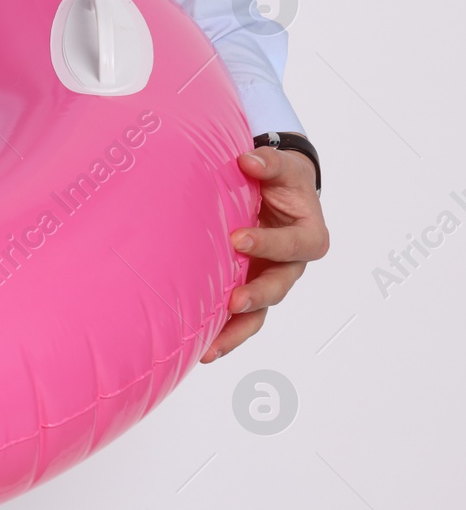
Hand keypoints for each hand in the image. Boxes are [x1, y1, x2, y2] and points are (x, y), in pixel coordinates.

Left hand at [201, 147, 328, 362]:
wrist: (277, 192)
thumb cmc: (282, 181)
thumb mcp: (283, 167)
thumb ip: (269, 164)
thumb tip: (249, 160)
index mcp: (308, 236)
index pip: (293, 245)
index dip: (269, 243)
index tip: (238, 239)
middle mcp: (290, 265)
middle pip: (279, 286)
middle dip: (257, 295)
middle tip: (234, 300)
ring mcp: (268, 280)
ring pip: (259, 313)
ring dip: (237, 329)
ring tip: (211, 347)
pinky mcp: (248, 288)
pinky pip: (239, 318)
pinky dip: (223, 333)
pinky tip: (201, 349)